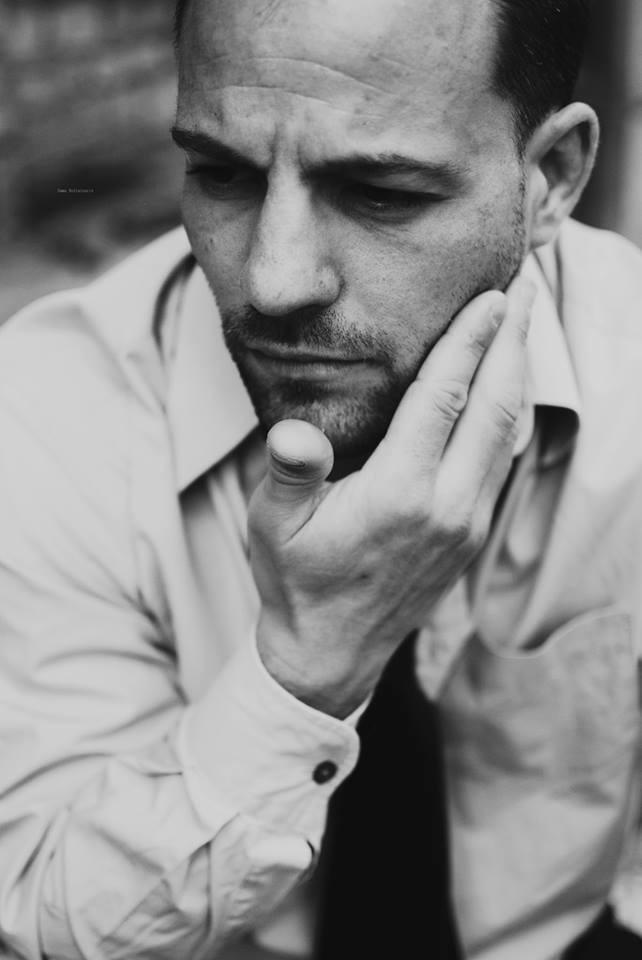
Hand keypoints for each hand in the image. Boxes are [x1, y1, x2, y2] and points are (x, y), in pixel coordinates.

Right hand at [248, 278, 535, 716]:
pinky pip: (502, 463)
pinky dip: (509, 416)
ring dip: (518, 375)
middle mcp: (447, 505)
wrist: (330, 652)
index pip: (446, 398)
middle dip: (513, 342)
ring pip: (507, 434)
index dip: (470, 341)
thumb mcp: (275, 525)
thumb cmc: (297, 581)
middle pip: (495, 407)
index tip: (492, 295)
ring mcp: (466, 523)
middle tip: (524, 287)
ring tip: (521, 327)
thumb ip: (290, 474)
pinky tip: (506, 392)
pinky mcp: (470, 536)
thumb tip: (292, 434)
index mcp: (400, 493)